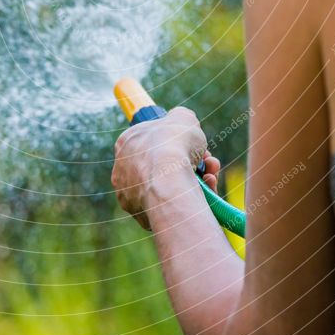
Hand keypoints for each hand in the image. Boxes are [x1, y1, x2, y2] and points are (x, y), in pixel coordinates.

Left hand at [111, 106, 220, 229]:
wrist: (168, 181)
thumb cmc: (173, 144)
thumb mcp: (182, 117)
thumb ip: (181, 118)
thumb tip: (182, 124)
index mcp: (127, 144)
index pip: (152, 141)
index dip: (177, 141)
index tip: (193, 143)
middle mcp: (124, 171)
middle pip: (163, 165)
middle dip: (189, 162)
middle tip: (207, 161)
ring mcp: (132, 195)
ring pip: (169, 187)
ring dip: (195, 180)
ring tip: (211, 175)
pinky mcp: (143, 217)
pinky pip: (171, 206)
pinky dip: (190, 199)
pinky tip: (206, 191)